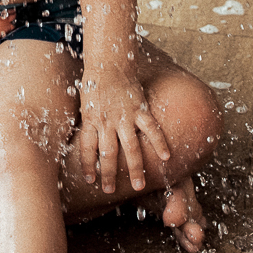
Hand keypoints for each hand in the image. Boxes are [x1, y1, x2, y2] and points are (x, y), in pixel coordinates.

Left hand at [78, 63, 169, 193]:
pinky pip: (152, 128)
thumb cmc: (95, 83)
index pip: (87, 148)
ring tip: (138, 186)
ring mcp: (124, 116)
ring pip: (130, 148)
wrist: (109, 62)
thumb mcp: (85, 104)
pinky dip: (160, 143)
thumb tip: (88, 142)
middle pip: (107, 154)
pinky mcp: (140, 108)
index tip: (90, 180)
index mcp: (91, 119)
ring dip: (135, 168)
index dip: (88, 165)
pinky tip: (167, 157)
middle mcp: (107, 121)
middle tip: (110, 190)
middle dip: (109, 174)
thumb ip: (89, 123)